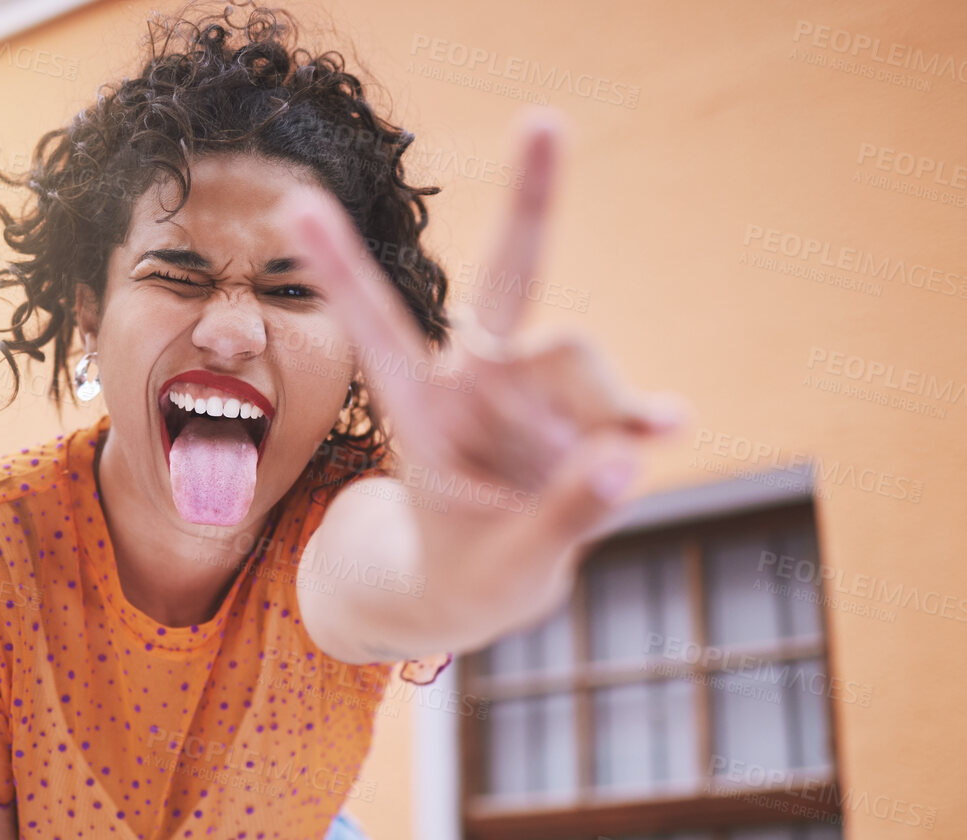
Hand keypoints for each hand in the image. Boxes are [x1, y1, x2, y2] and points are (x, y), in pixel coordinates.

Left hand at [285, 107, 691, 547]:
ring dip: (599, 408)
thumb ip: (563, 515)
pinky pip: (625, 406)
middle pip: (509, 278)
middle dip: (531, 200)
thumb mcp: (503, 565)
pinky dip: (642, 418)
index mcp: (421, 412)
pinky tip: (670, 425)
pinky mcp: (585, 416)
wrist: (484, 593)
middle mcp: (479, 383)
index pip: (380, 328)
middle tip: (546, 118)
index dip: (343, 268)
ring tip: (581, 489)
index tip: (296, 203)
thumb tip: (629, 455)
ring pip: (577, 354)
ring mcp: (535, 393)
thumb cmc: (470, 576)